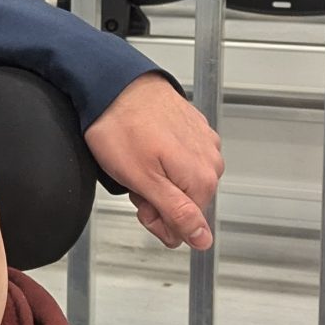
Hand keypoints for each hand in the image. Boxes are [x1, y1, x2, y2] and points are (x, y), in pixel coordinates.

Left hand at [84, 74, 221, 249]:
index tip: (140, 203)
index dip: (156, 219)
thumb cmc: (121, 127)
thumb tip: (202, 239)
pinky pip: (181, 159)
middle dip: (157, 200)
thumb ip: (177, 214)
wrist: (113, 85)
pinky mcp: (194, 127)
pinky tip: (146, 148)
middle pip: (186, 204)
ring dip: (158, 180)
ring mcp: (204, 142)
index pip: (186, 226)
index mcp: (202, 179)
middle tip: (134, 181)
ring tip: (137, 161)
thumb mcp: (143, 181)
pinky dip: (162, 160)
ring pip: (182, 181)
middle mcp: (211, 161)